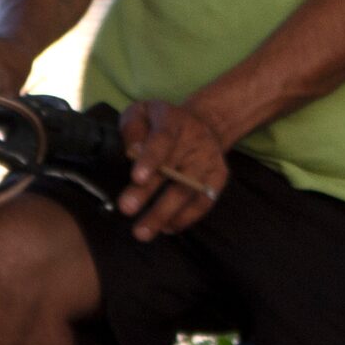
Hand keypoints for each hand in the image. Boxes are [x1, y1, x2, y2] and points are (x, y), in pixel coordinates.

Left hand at [117, 99, 229, 239]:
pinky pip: (203, 203)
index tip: (136, 178)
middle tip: (126, 209)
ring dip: (164, 214)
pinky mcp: (218, 178)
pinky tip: (166, 228)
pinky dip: (185, 218)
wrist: (203, 124)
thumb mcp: (141, 113)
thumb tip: (132, 150)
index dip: (150, 160)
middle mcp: (196, 141)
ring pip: (188, 192)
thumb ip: (133, 129)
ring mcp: (210, 161)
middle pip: (173, 172)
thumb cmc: (160, 122)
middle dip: (148, 194)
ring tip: (143, 232)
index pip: (162, 140)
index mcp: (174, 121)